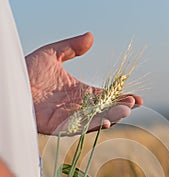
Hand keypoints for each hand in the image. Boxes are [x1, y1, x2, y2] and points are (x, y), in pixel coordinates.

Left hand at [26, 32, 142, 134]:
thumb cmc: (27, 70)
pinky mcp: (60, 127)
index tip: (137, 98)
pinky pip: (80, 129)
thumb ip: (71, 47)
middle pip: (105, 110)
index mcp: (80, 92)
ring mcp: (70, 118)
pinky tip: (106, 122)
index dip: (121, 98)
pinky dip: (93, 127)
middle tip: (134, 104)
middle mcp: (78, 107)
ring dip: (111, 118)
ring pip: (95, 121)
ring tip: (125, 112)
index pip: (105, 97)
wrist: (11, 84)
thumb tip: (90, 37)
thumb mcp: (51, 54)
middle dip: (120, 109)